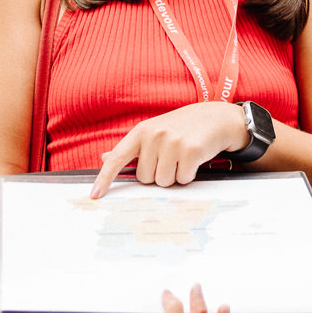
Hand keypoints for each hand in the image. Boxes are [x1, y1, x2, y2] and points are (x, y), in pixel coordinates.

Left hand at [89, 102, 247, 198]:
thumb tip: (105, 158)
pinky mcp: (191, 151)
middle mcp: (154, 135)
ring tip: (183, 157)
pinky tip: (194, 160)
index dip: (105, 178)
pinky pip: (182, 180)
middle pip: (144, 178)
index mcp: (141, 131)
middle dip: (158, 173)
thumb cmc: (182, 128)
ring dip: (174, 176)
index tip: (95, 195)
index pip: (117, 158)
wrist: (216, 117)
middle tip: (171, 157)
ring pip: (163, 182)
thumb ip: (131, 148)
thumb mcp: (154, 131)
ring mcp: (173, 143)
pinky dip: (188, 175)